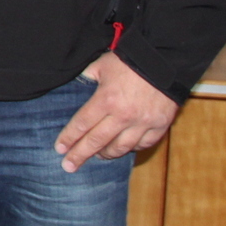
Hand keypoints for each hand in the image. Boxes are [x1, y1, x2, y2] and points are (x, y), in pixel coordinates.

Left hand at [55, 52, 177, 171]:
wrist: (166, 59)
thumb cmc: (130, 60)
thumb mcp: (101, 65)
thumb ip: (87, 79)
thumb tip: (74, 88)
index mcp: (106, 99)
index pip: (82, 124)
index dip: (69, 138)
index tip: (60, 149)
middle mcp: (124, 115)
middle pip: (97, 141)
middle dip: (80, 155)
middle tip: (68, 166)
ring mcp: (143, 122)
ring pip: (121, 147)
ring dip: (106, 154)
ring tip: (96, 157)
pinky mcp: (160, 125)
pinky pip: (143, 144)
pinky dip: (131, 149)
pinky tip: (122, 149)